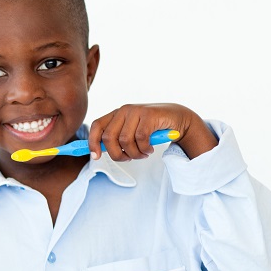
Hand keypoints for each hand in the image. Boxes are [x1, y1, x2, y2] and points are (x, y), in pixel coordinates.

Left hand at [88, 103, 217, 160]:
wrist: (178, 119)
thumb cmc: (152, 129)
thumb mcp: (131, 133)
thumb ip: (116, 140)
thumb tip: (97, 152)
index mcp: (115, 114)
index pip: (96, 127)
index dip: (92, 142)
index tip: (95, 157)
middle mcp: (123, 110)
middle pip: (108, 138)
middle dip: (117, 154)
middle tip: (128, 159)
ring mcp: (136, 111)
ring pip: (124, 141)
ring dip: (134, 154)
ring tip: (143, 154)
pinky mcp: (149, 115)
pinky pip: (140, 139)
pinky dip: (144, 149)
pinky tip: (150, 149)